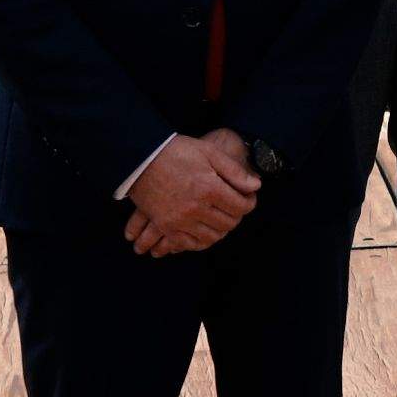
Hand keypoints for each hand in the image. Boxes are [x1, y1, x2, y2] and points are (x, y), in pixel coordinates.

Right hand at [126, 129, 259, 256]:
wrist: (141, 158)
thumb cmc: (176, 151)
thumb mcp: (209, 152)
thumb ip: (234, 172)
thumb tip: (256, 186)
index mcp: (209, 188)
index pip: (241, 207)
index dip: (249, 203)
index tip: (248, 197)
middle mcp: (196, 208)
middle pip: (229, 223)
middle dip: (236, 216)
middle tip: (234, 207)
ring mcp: (180, 220)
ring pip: (212, 237)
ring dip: (220, 229)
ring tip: (220, 218)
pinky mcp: (166, 226)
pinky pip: (189, 244)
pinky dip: (200, 240)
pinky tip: (203, 230)